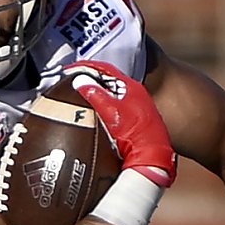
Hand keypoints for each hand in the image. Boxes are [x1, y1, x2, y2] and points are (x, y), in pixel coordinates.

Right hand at [68, 62, 175, 187]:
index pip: (106, 69)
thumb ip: (97, 96)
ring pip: (110, 95)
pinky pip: (112, 108)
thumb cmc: (139, 133)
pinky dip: (100, 107)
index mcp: (131, 87)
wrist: (152, 157)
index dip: (88, 67)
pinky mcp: (133, 122)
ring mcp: (134, 109)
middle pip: (107, 81)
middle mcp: (134, 95)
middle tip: (73, 82)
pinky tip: (92, 114)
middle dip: (90, 80)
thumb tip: (81, 82)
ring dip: (95, 94)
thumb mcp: (113, 112)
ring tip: (78, 97)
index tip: (72, 69)